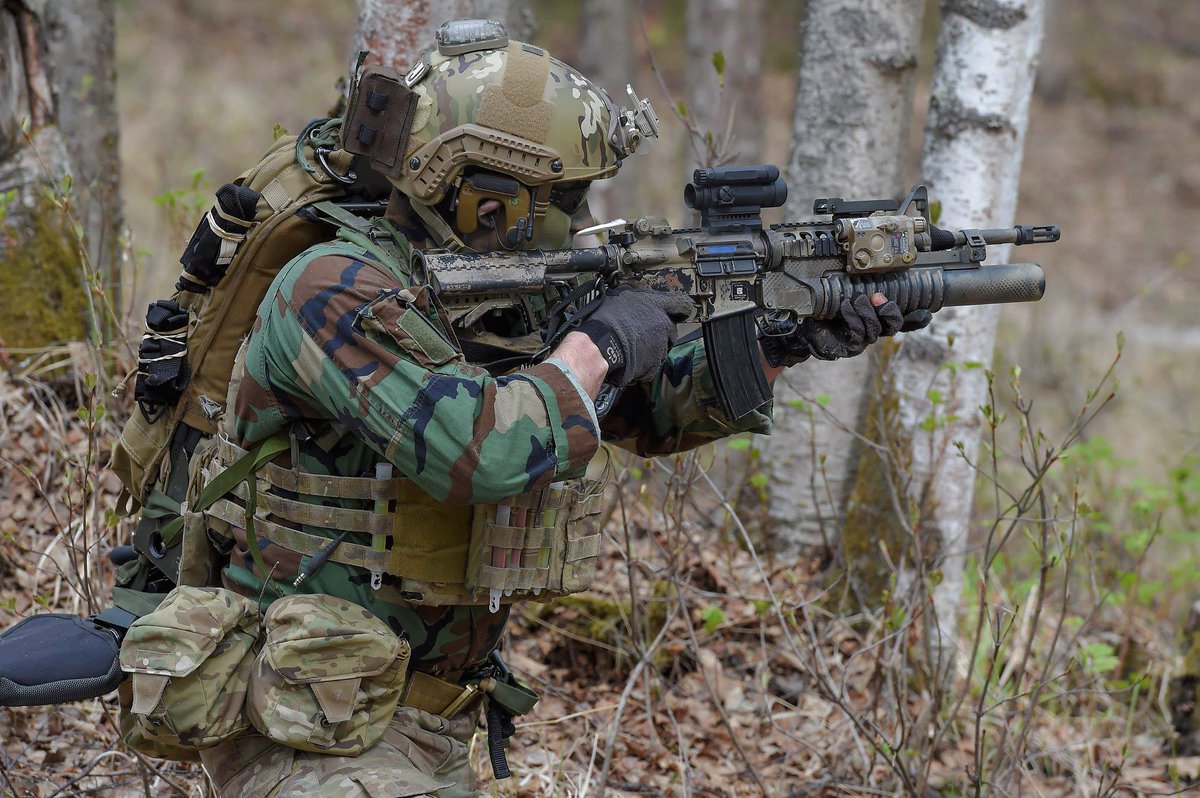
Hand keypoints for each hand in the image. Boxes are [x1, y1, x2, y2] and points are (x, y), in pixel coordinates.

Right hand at [577, 285, 692, 384]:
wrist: (601, 345)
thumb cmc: (607, 319)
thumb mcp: (620, 295)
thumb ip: (636, 294)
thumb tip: (636, 292)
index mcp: (658, 305)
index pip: (681, 305)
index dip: (679, 309)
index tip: (676, 312)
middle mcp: (664, 325)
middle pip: (670, 329)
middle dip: (660, 331)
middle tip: (643, 332)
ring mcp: (661, 347)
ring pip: (662, 347)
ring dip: (651, 347)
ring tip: (633, 346)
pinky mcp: (653, 366)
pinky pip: (652, 364)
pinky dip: (643, 363)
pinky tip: (630, 359)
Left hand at [764, 293, 931, 365]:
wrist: (798, 326)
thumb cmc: (821, 310)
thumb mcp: (844, 295)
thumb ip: (862, 289)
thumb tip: (877, 279)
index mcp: (875, 317)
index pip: (904, 320)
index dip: (916, 319)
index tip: (926, 312)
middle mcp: (872, 330)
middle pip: (893, 326)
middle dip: (890, 311)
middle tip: (880, 297)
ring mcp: (861, 341)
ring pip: (875, 331)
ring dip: (868, 313)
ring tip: (857, 300)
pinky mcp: (848, 347)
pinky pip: (857, 335)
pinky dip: (853, 319)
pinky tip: (846, 309)